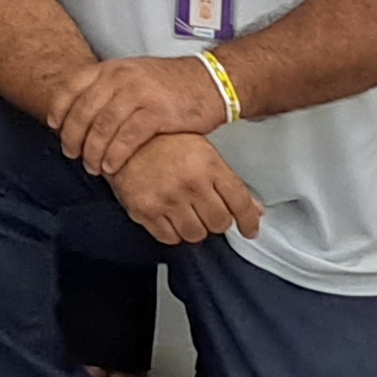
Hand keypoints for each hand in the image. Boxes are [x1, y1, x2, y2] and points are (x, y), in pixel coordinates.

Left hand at [54, 52, 232, 182]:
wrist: (211, 82)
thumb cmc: (169, 85)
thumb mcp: (133, 76)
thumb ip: (107, 89)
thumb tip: (78, 113)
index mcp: (112, 68)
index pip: (73, 86)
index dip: (59, 109)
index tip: (54, 127)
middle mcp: (122, 77)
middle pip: (84, 110)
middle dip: (73, 136)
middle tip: (71, 154)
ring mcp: (140, 93)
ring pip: (103, 126)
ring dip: (92, 151)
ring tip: (91, 167)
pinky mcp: (158, 112)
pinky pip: (127, 138)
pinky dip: (115, 155)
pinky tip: (111, 167)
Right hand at [107, 130, 262, 247]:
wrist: (120, 137)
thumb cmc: (163, 142)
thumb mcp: (203, 152)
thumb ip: (229, 182)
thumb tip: (255, 209)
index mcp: (208, 164)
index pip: (240, 203)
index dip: (249, 221)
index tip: (250, 229)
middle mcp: (190, 183)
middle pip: (219, 223)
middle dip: (216, 220)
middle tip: (208, 210)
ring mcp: (167, 198)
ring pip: (196, 234)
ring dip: (195, 228)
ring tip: (186, 212)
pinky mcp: (145, 210)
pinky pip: (169, 238)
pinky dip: (173, 231)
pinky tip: (170, 215)